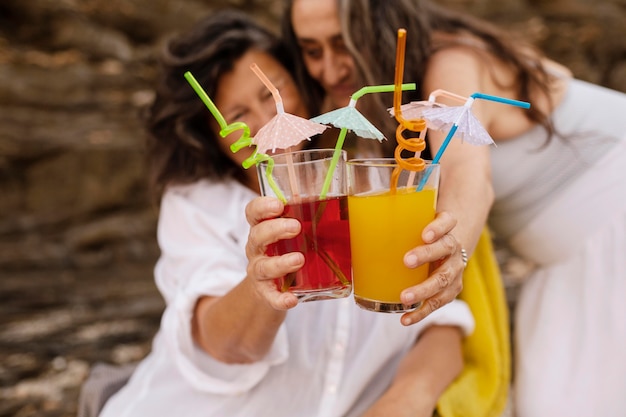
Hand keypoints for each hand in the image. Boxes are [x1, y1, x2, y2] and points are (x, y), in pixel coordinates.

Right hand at [245, 196, 303, 309]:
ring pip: (263, 266)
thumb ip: (306, 220)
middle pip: (258, 236)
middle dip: (275, 229)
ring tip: (299, 260)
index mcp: (262, 229)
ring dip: (281, 263)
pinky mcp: (265, 293)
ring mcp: (259, 271)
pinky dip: (280, 299)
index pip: (253, 213)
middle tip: (296, 227)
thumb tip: (337, 205)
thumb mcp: (291, 235)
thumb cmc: (285, 252)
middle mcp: (257, 249)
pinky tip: (291, 299)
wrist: (269, 288)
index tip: (279, 205)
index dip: (262, 207)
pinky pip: (271, 297)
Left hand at [399, 211, 464, 325]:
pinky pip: (437, 303)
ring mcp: (454, 269)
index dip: (438, 227)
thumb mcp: (415, 224)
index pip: (447, 221)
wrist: (447, 249)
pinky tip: (405, 319)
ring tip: (404, 297)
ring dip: (424, 290)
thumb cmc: (422, 235)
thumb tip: (356, 223)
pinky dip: (421, 312)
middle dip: (426, 255)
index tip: (424, 234)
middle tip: (407, 261)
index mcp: (446, 227)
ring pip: (443, 280)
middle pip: (445, 249)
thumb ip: (395, 223)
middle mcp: (453, 247)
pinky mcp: (451, 289)